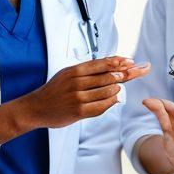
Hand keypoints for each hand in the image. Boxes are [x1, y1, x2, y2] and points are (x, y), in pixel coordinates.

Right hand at [27, 57, 149, 127]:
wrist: (36, 108)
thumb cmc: (55, 91)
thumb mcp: (68, 74)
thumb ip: (87, 71)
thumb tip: (112, 66)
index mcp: (75, 70)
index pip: (102, 63)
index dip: (119, 62)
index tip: (132, 62)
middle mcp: (77, 82)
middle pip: (108, 76)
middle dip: (125, 74)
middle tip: (137, 72)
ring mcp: (78, 97)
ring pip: (107, 91)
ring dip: (117, 90)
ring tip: (118, 90)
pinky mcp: (79, 111)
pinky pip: (102, 106)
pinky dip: (111, 103)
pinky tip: (114, 100)